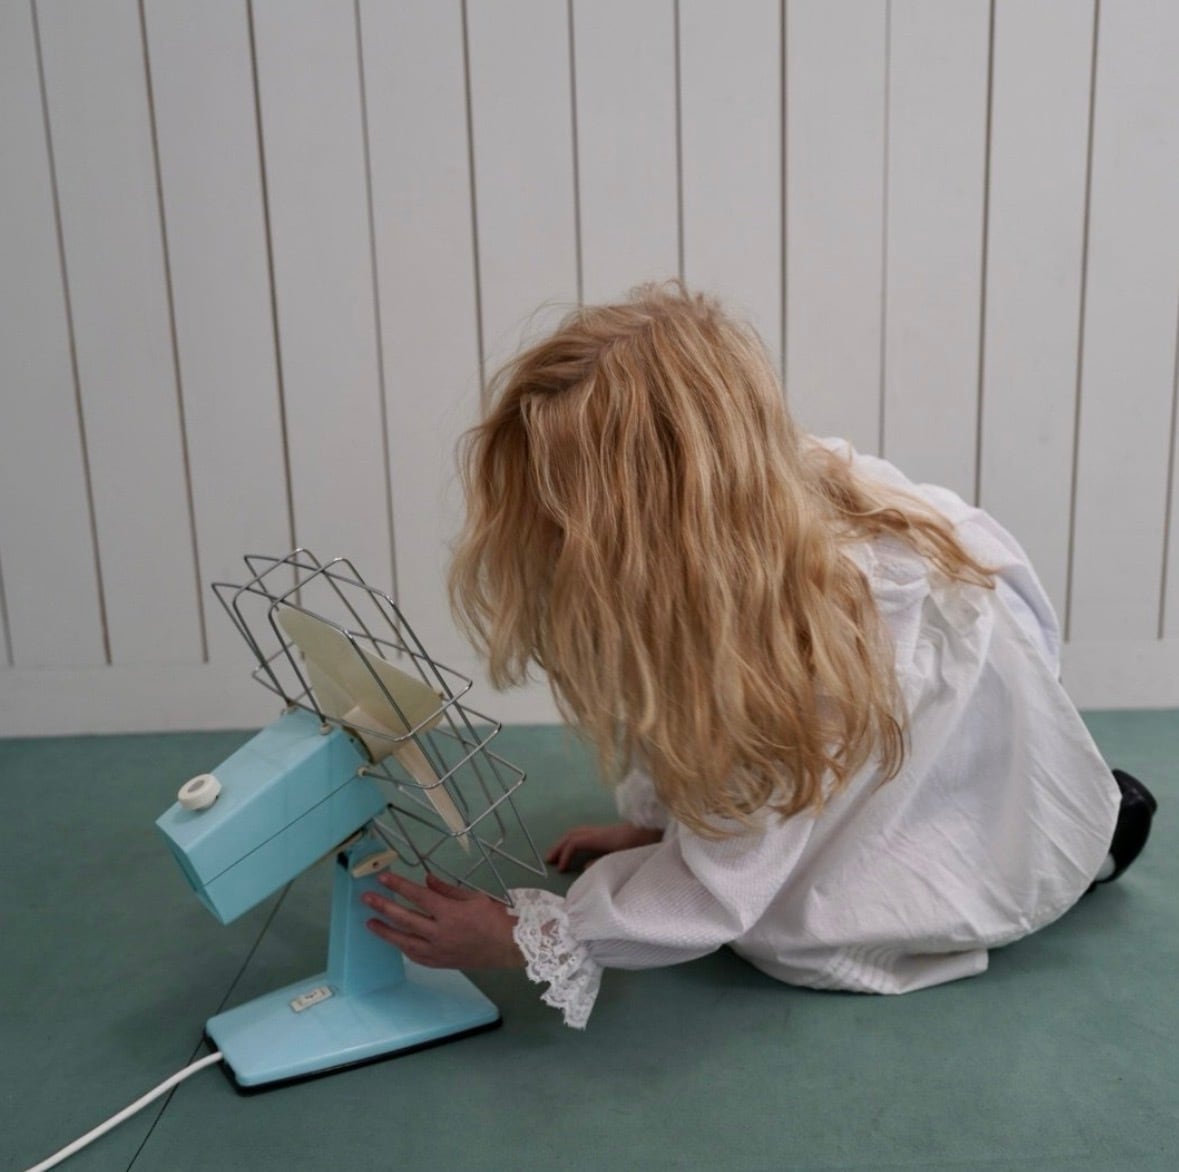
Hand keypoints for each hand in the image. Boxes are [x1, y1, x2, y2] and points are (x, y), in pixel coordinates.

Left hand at [362, 871, 523, 968]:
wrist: (510, 946)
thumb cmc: (495, 917)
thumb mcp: (473, 896)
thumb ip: (447, 889)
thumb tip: (426, 880)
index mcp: (450, 912)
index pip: (418, 896)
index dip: (399, 885)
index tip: (382, 878)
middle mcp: (440, 932)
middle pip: (405, 918)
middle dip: (383, 907)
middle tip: (366, 899)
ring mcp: (438, 950)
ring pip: (405, 941)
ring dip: (386, 931)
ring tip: (370, 923)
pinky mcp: (441, 962)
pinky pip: (416, 956)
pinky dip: (403, 947)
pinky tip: (395, 941)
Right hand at [546, 821, 663, 871]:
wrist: (661, 827)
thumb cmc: (647, 843)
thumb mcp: (627, 857)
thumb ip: (605, 863)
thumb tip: (585, 868)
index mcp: (604, 837)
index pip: (576, 842)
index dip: (566, 854)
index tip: (561, 869)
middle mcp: (601, 831)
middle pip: (573, 834)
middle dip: (559, 847)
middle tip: (548, 861)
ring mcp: (605, 831)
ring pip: (578, 833)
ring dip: (566, 844)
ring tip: (558, 857)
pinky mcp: (611, 834)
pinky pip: (585, 835)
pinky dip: (575, 843)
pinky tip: (576, 853)